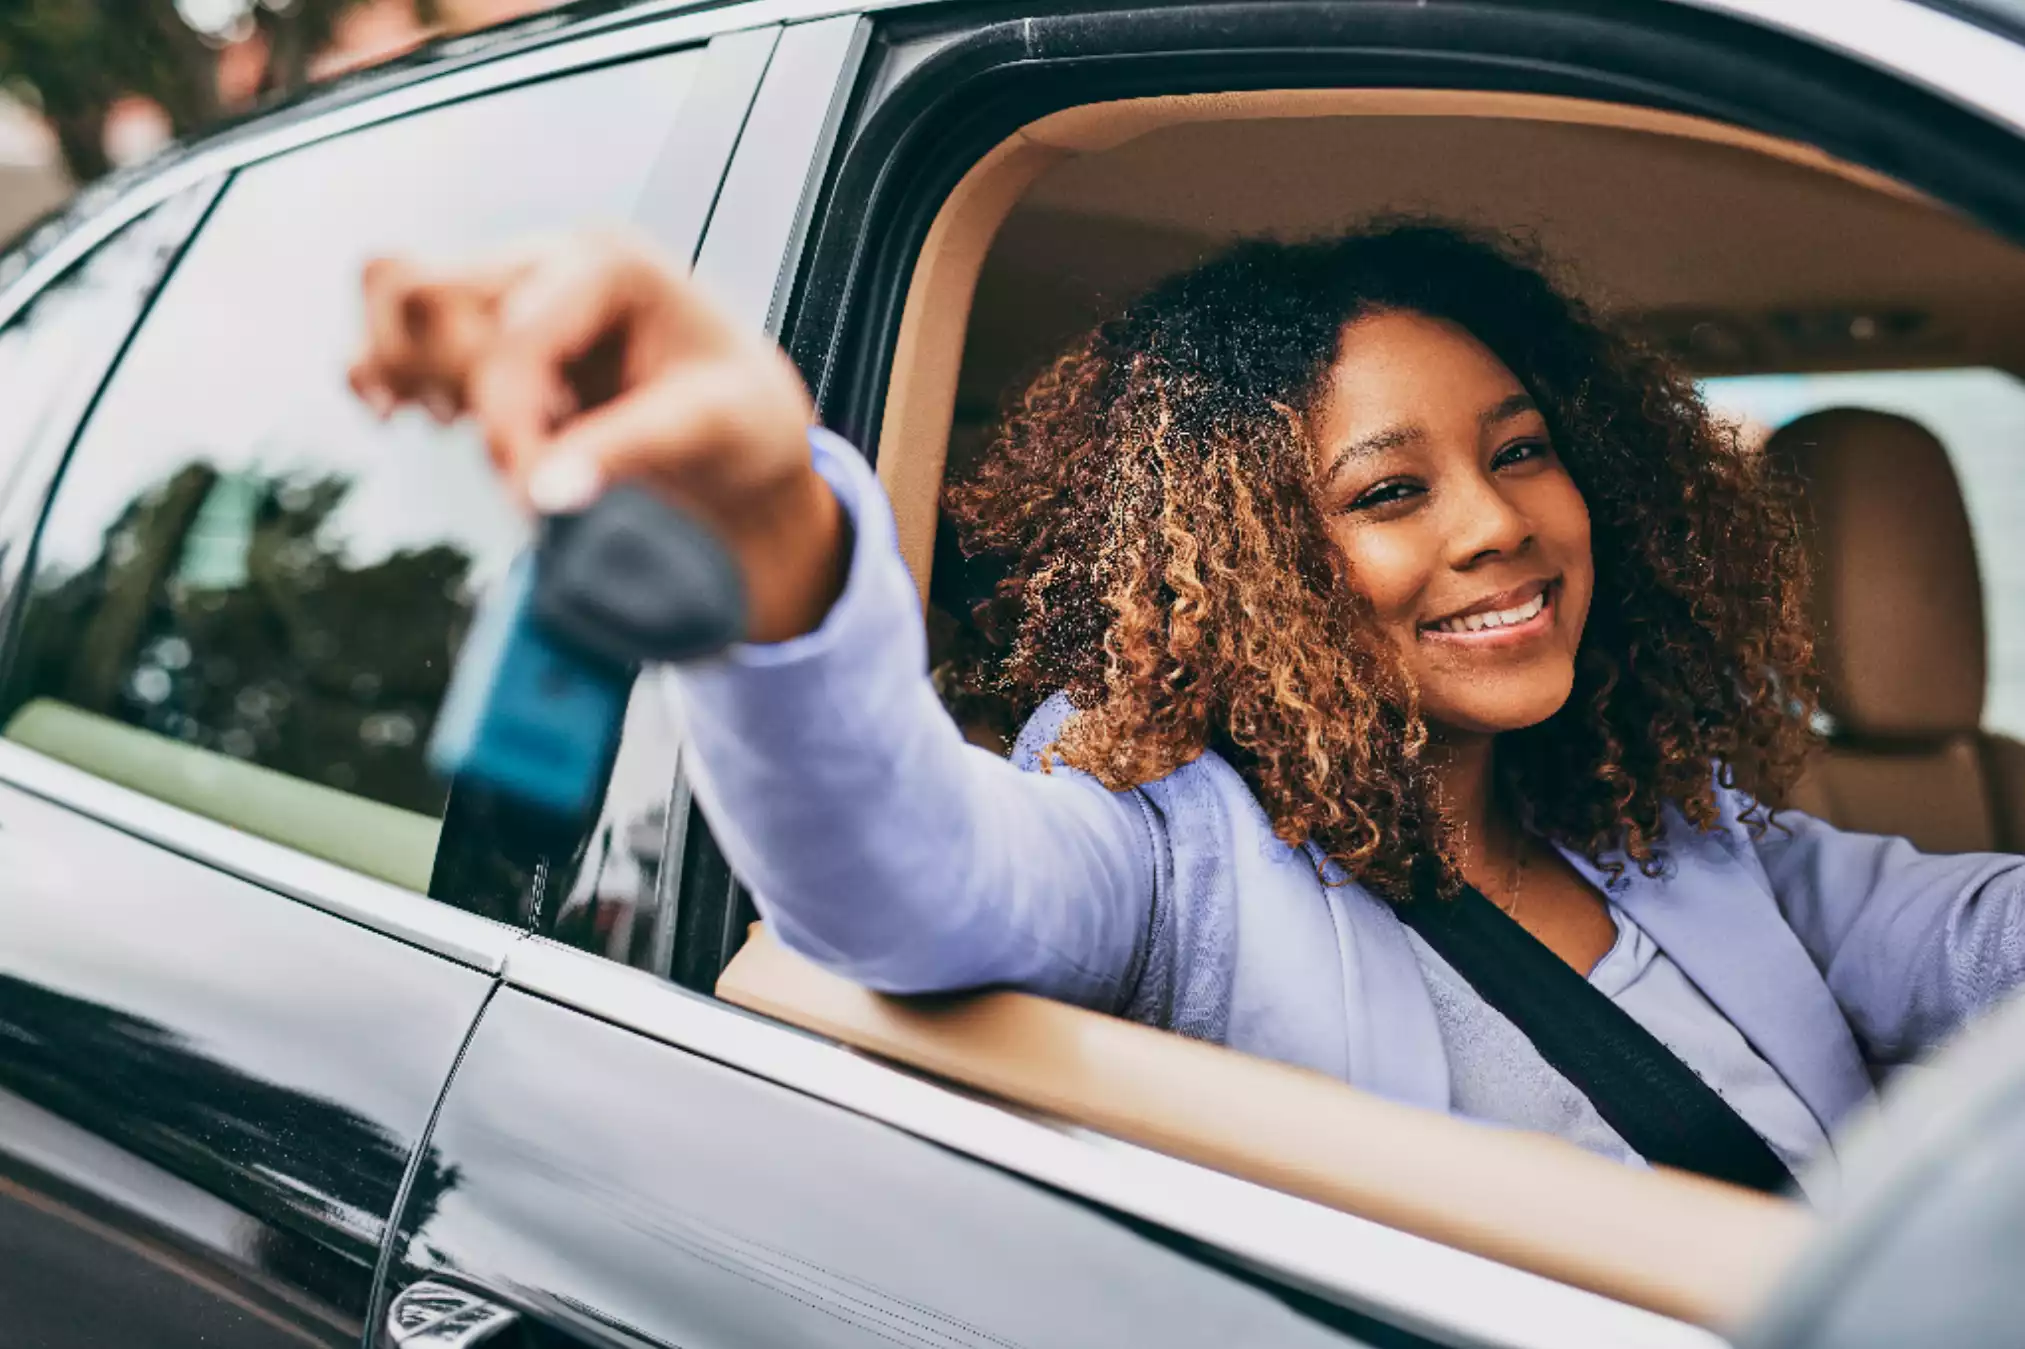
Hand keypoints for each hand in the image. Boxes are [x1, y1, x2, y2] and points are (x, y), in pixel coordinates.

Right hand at [346, 229, 845, 643]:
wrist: (746, 434)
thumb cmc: (743, 419)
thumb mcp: (709, 430)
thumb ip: (623, 451)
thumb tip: (539, 492)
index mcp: (611, 266)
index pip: (508, 338)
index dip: (507, 427)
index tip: (532, 500)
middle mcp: (550, 257)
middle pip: (423, 291)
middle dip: (450, 388)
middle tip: (511, 453)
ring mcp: (512, 284)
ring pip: (393, 292)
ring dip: (405, 372)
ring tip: (455, 425)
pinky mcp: (487, 324)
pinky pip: (396, 324)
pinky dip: (388, 373)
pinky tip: (430, 417)